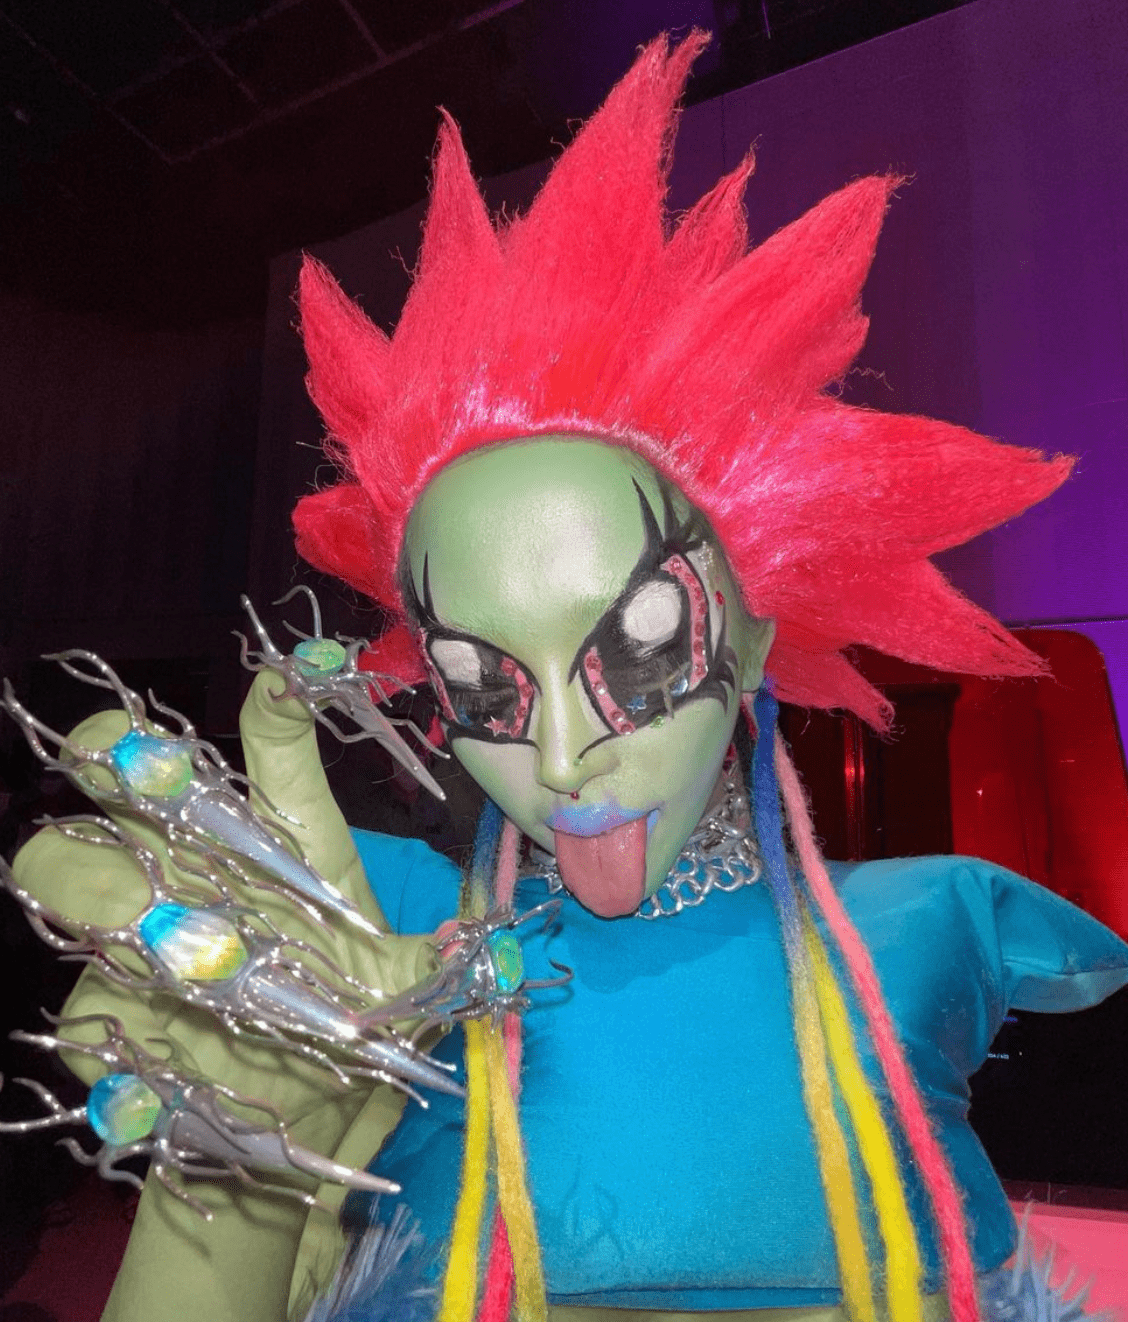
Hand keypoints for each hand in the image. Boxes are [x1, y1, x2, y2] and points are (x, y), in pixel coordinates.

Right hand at [8, 669, 438, 1321]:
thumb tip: (476, 943)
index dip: (275, 703)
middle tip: (155, 792)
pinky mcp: (99, 1019)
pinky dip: (115, 1032)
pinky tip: (161, 1070)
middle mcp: (188, 865)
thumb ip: (429, 961)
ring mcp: (128, 932)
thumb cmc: (346, 1019)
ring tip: (183, 956)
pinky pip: (77, 1005)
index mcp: (270, 838)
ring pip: (61, 863)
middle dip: (118, 767)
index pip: (267, 742)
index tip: (289, 682)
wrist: (296, 1122)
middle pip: (115, 771)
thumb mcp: (395, 986)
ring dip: (106, 896)